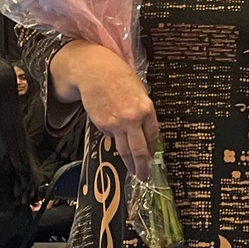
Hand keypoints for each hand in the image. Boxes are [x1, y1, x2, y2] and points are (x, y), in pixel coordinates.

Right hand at [52, 41, 158, 178]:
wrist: (96, 72)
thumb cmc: (119, 79)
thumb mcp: (139, 93)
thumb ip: (143, 113)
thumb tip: (144, 132)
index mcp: (147, 109)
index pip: (152, 136)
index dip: (152, 149)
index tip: (152, 158)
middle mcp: (133, 118)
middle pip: (139, 149)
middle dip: (142, 165)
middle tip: (143, 175)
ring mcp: (117, 123)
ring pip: (125, 149)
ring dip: (129, 163)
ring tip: (133, 172)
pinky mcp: (103, 124)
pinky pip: (110, 136)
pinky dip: (113, 137)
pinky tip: (111, 128)